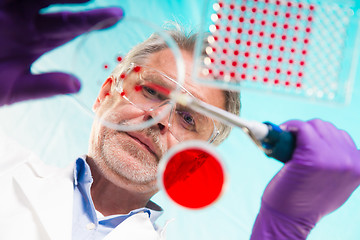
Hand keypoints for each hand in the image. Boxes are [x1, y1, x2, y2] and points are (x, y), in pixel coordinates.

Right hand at [0, 0, 123, 105]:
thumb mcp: (11, 88)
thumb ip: (43, 85)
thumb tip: (78, 85)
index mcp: (34, 40)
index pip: (69, 27)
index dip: (93, 20)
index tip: (116, 15)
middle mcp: (25, 20)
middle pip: (60, 4)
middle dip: (81, 0)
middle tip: (109, 3)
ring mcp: (8, 8)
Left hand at [251, 119, 359, 239]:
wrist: (289, 218)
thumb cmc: (306, 201)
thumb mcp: (334, 182)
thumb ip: (338, 164)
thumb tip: (328, 145)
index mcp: (359, 167)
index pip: (341, 137)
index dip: (320, 138)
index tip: (305, 142)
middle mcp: (350, 161)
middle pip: (327, 128)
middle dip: (308, 134)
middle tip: (292, 144)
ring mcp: (332, 158)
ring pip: (314, 125)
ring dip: (299, 131)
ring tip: (287, 144)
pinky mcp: (311, 156)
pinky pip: (302, 128)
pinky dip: (290, 127)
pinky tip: (282, 133)